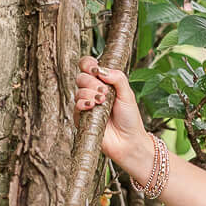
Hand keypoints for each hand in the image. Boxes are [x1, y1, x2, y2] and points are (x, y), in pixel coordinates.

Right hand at [74, 57, 150, 177]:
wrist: (128, 141)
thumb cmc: (129, 118)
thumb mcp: (128, 94)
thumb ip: (118, 78)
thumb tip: (102, 69)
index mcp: (103, 83)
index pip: (88, 66)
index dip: (88, 64)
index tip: (95, 70)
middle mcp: (92, 92)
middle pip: (81, 77)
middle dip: (92, 82)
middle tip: (105, 92)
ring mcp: (86, 104)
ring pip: (78, 91)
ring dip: (90, 93)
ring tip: (102, 102)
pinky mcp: (81, 118)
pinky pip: (76, 105)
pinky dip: (83, 103)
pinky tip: (91, 106)